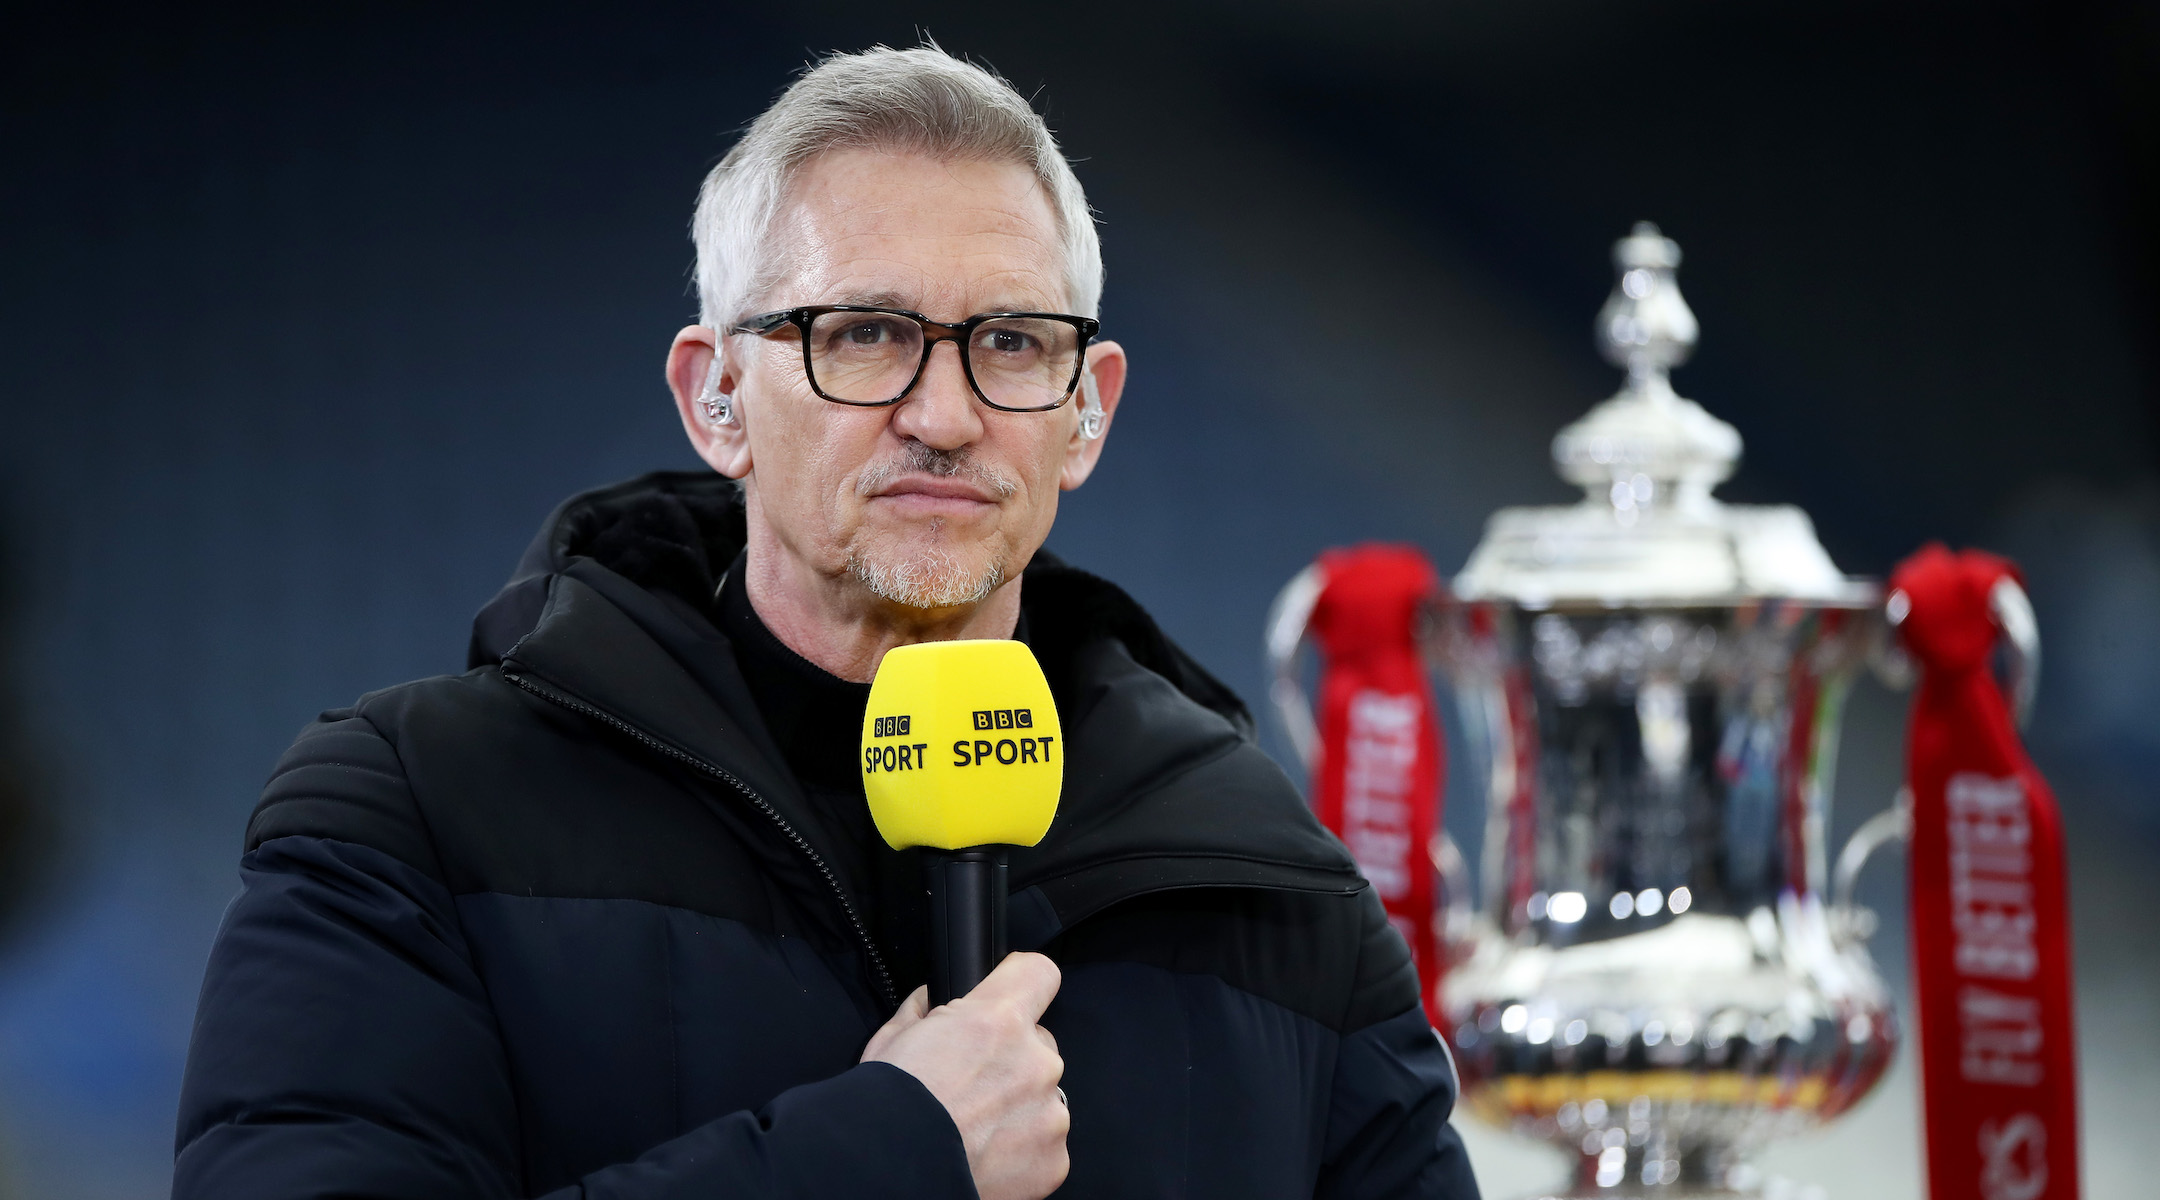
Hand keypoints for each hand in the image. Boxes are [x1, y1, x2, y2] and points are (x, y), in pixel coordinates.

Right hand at [861, 953, 1067, 1199]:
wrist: (892, 1170)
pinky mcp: (1054, 1160)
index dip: (1022, 984)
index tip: (1013, 998)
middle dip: (1013, 1060)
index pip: (1039, 974)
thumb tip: (932, 999)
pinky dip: (1023, 1150)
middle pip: (1040, 1045)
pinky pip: (1046, 1144)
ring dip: (1019, 1107)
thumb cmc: (888, 1105)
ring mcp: (1049, 1114)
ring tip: (975, 1129)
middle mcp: (1035, 1062)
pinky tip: (987, 1155)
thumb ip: (925, 1009)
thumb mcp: (893, 1036)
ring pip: (1045, 1097)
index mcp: (998, 1021)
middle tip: (974, 1086)